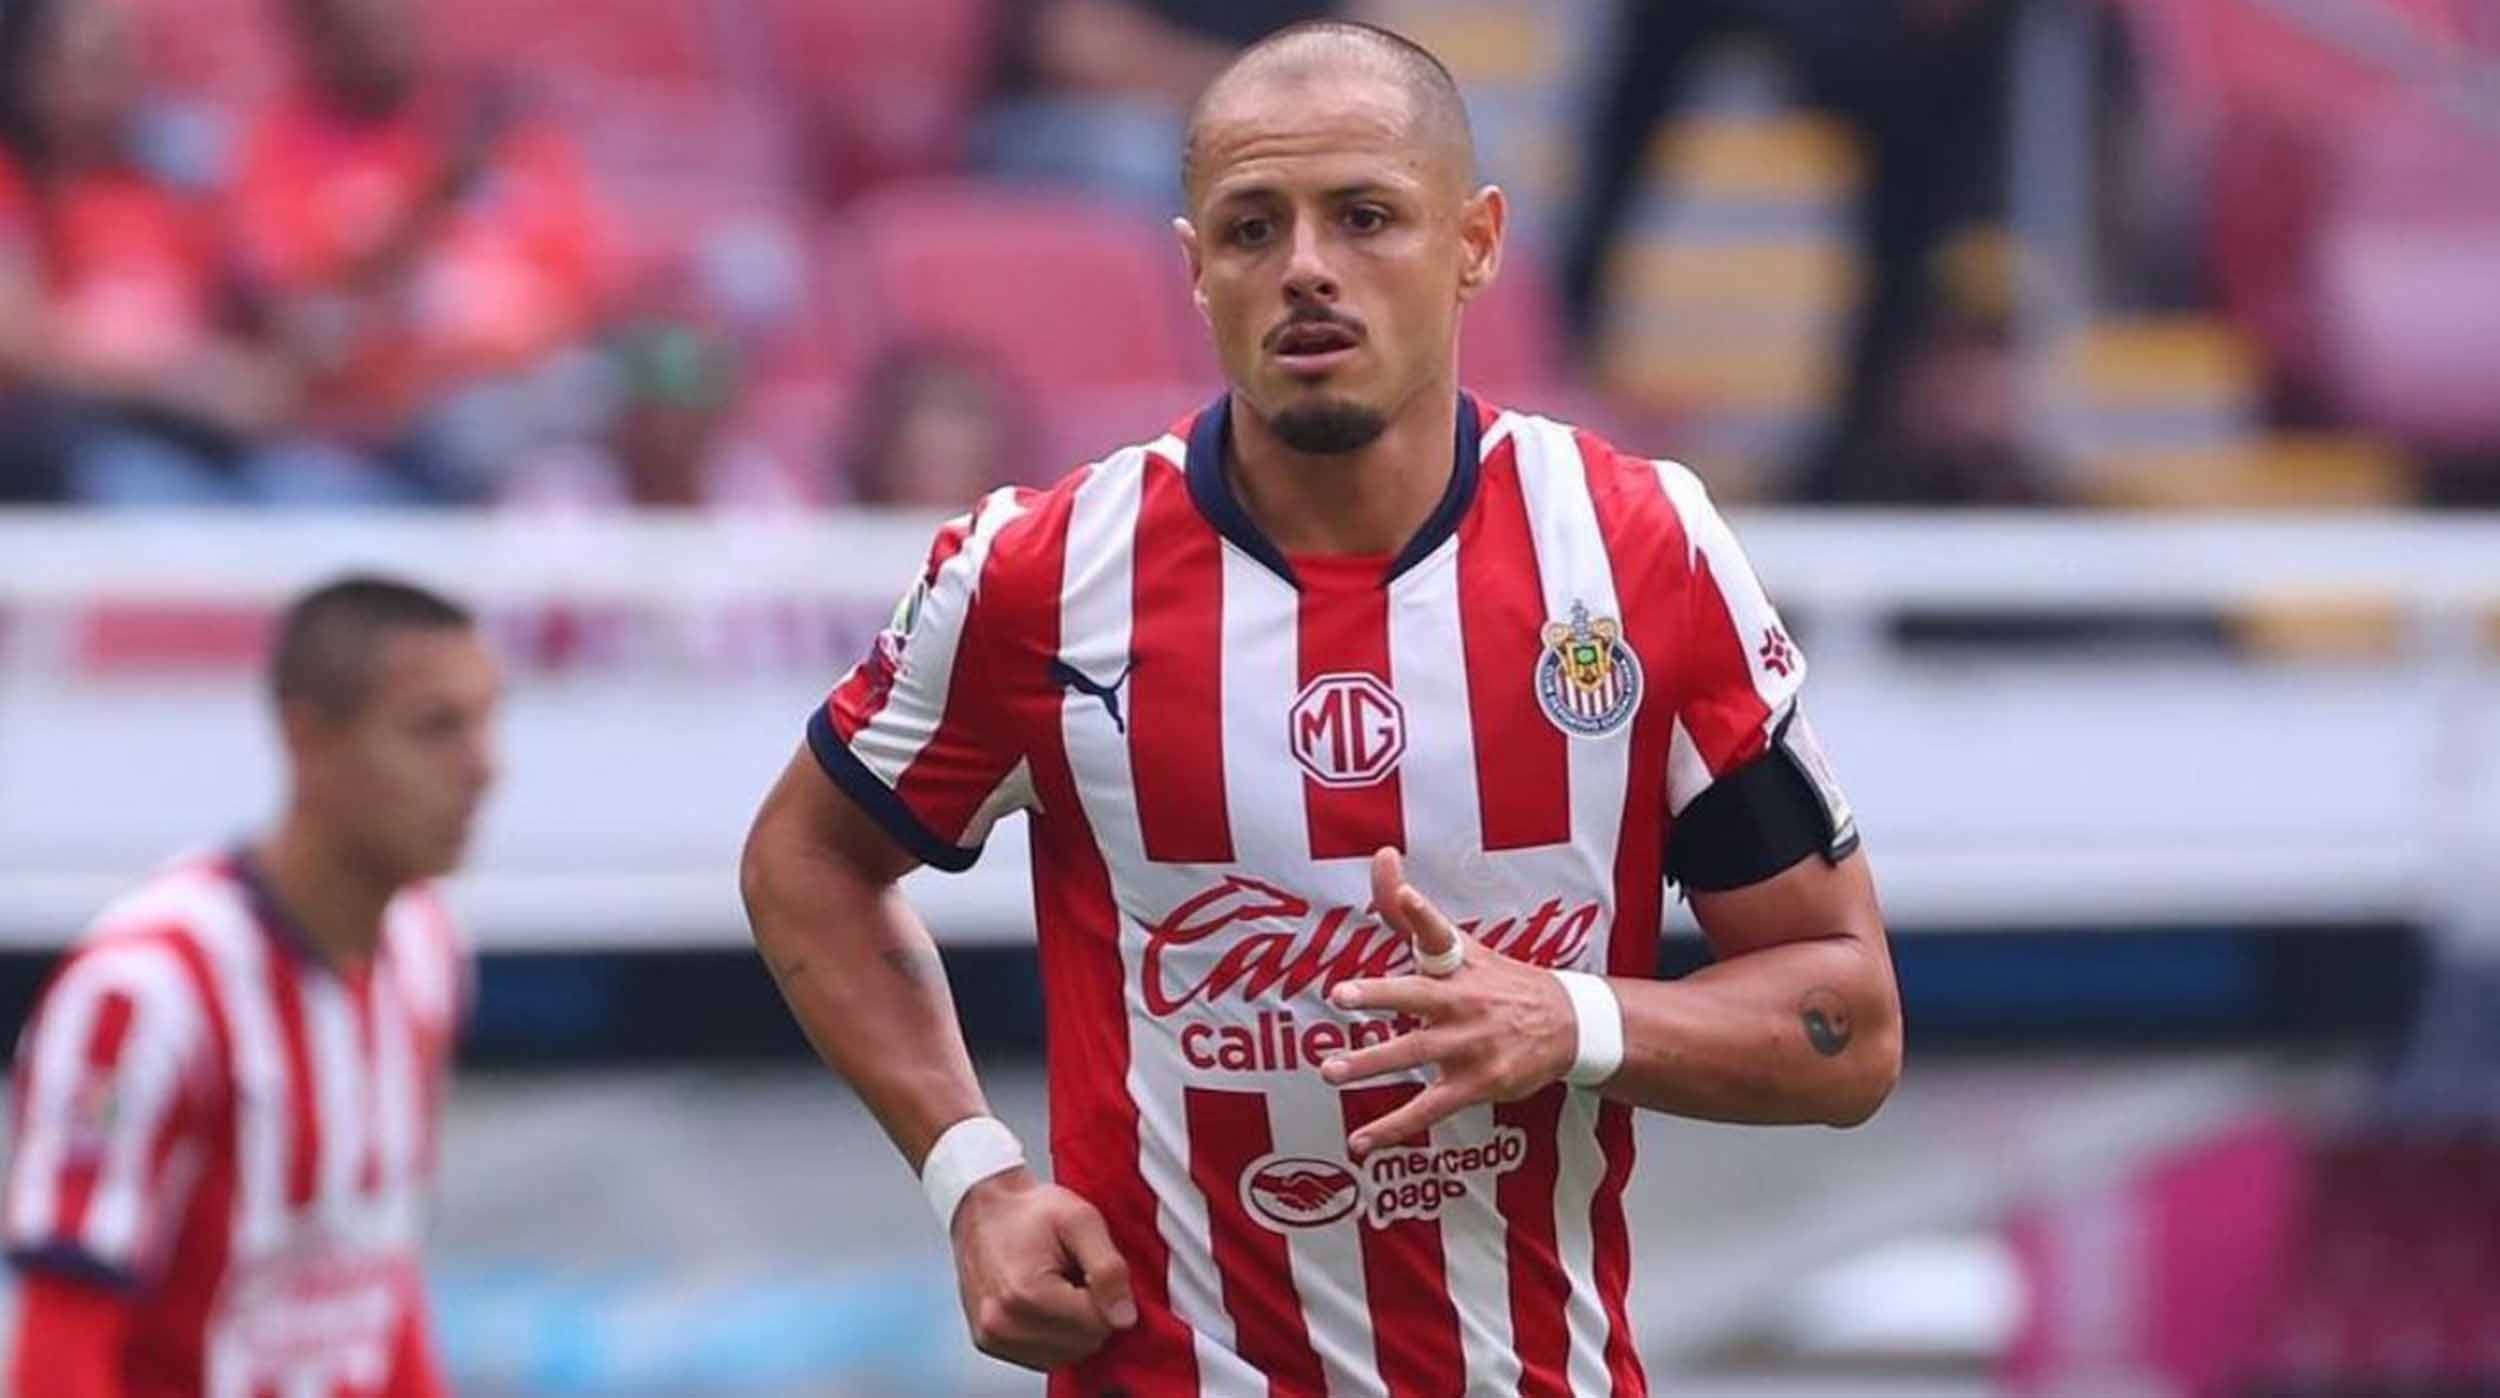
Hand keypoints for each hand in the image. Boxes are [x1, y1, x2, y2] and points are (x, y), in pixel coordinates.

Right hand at [949, 1168, 1136, 1370]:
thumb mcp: (1081, 1221)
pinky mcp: (989, 1344)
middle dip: (1090, 1311)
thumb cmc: (1029, 1211)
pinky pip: (1044, 1357)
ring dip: (1073, 1326)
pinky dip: (1054, 1334)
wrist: (984, 1209)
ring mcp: (993, 1338)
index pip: (1100, 1324)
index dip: (1106, 1294)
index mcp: (1027, 1295)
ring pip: (1067, 1355)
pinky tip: (1044, 1302)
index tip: (1088, 1268)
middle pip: (1085, 1343)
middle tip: (1073, 1274)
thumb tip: (1124, 1318)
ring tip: (1057, 1286)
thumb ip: (1108, 1269)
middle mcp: (1004, 1324)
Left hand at [1322, 849, 1581, 1155]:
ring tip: (1331, 1071)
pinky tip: (1361, 1141)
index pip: (1437, 930)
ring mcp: (1469, 1045)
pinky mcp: (1475, 1084)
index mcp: (1458, 963)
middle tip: (1341, 995)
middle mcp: (1462, 1000)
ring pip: (1415, 1054)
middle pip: (1418, 995)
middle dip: (1381, 994)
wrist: (1565, 1026)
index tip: (1400, 892)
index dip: (1418, 909)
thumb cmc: (1497, 981)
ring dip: (1372, 1064)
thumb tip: (1381, 854)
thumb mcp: (1458, 945)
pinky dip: (1392, 1128)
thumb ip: (1409, 910)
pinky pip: (1427, 1109)